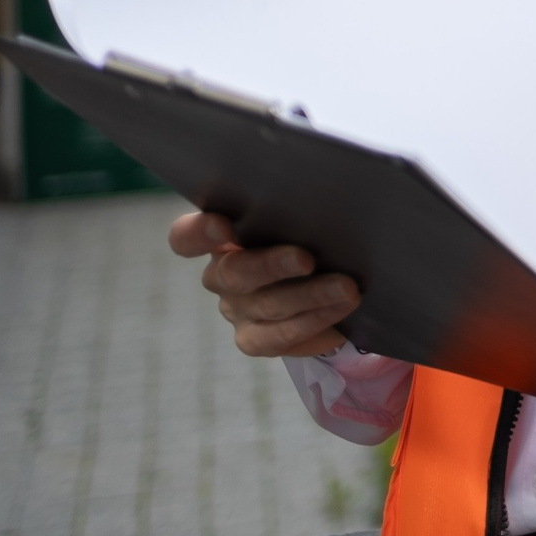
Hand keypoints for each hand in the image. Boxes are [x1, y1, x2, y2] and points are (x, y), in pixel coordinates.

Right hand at [168, 210, 360, 357]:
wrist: (322, 280)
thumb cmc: (307, 233)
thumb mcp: (298, 218)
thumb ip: (296, 210)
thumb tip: (328, 196)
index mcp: (222, 237)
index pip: (188, 236)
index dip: (200, 232)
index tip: (224, 227)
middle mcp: (221, 274)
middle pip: (235, 273)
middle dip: (273, 265)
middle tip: (307, 259)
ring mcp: (236, 309)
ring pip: (267, 305)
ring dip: (312, 296)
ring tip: (348, 289)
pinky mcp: (254, 338)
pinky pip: (281, 336)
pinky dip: (315, 322)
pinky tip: (341, 311)